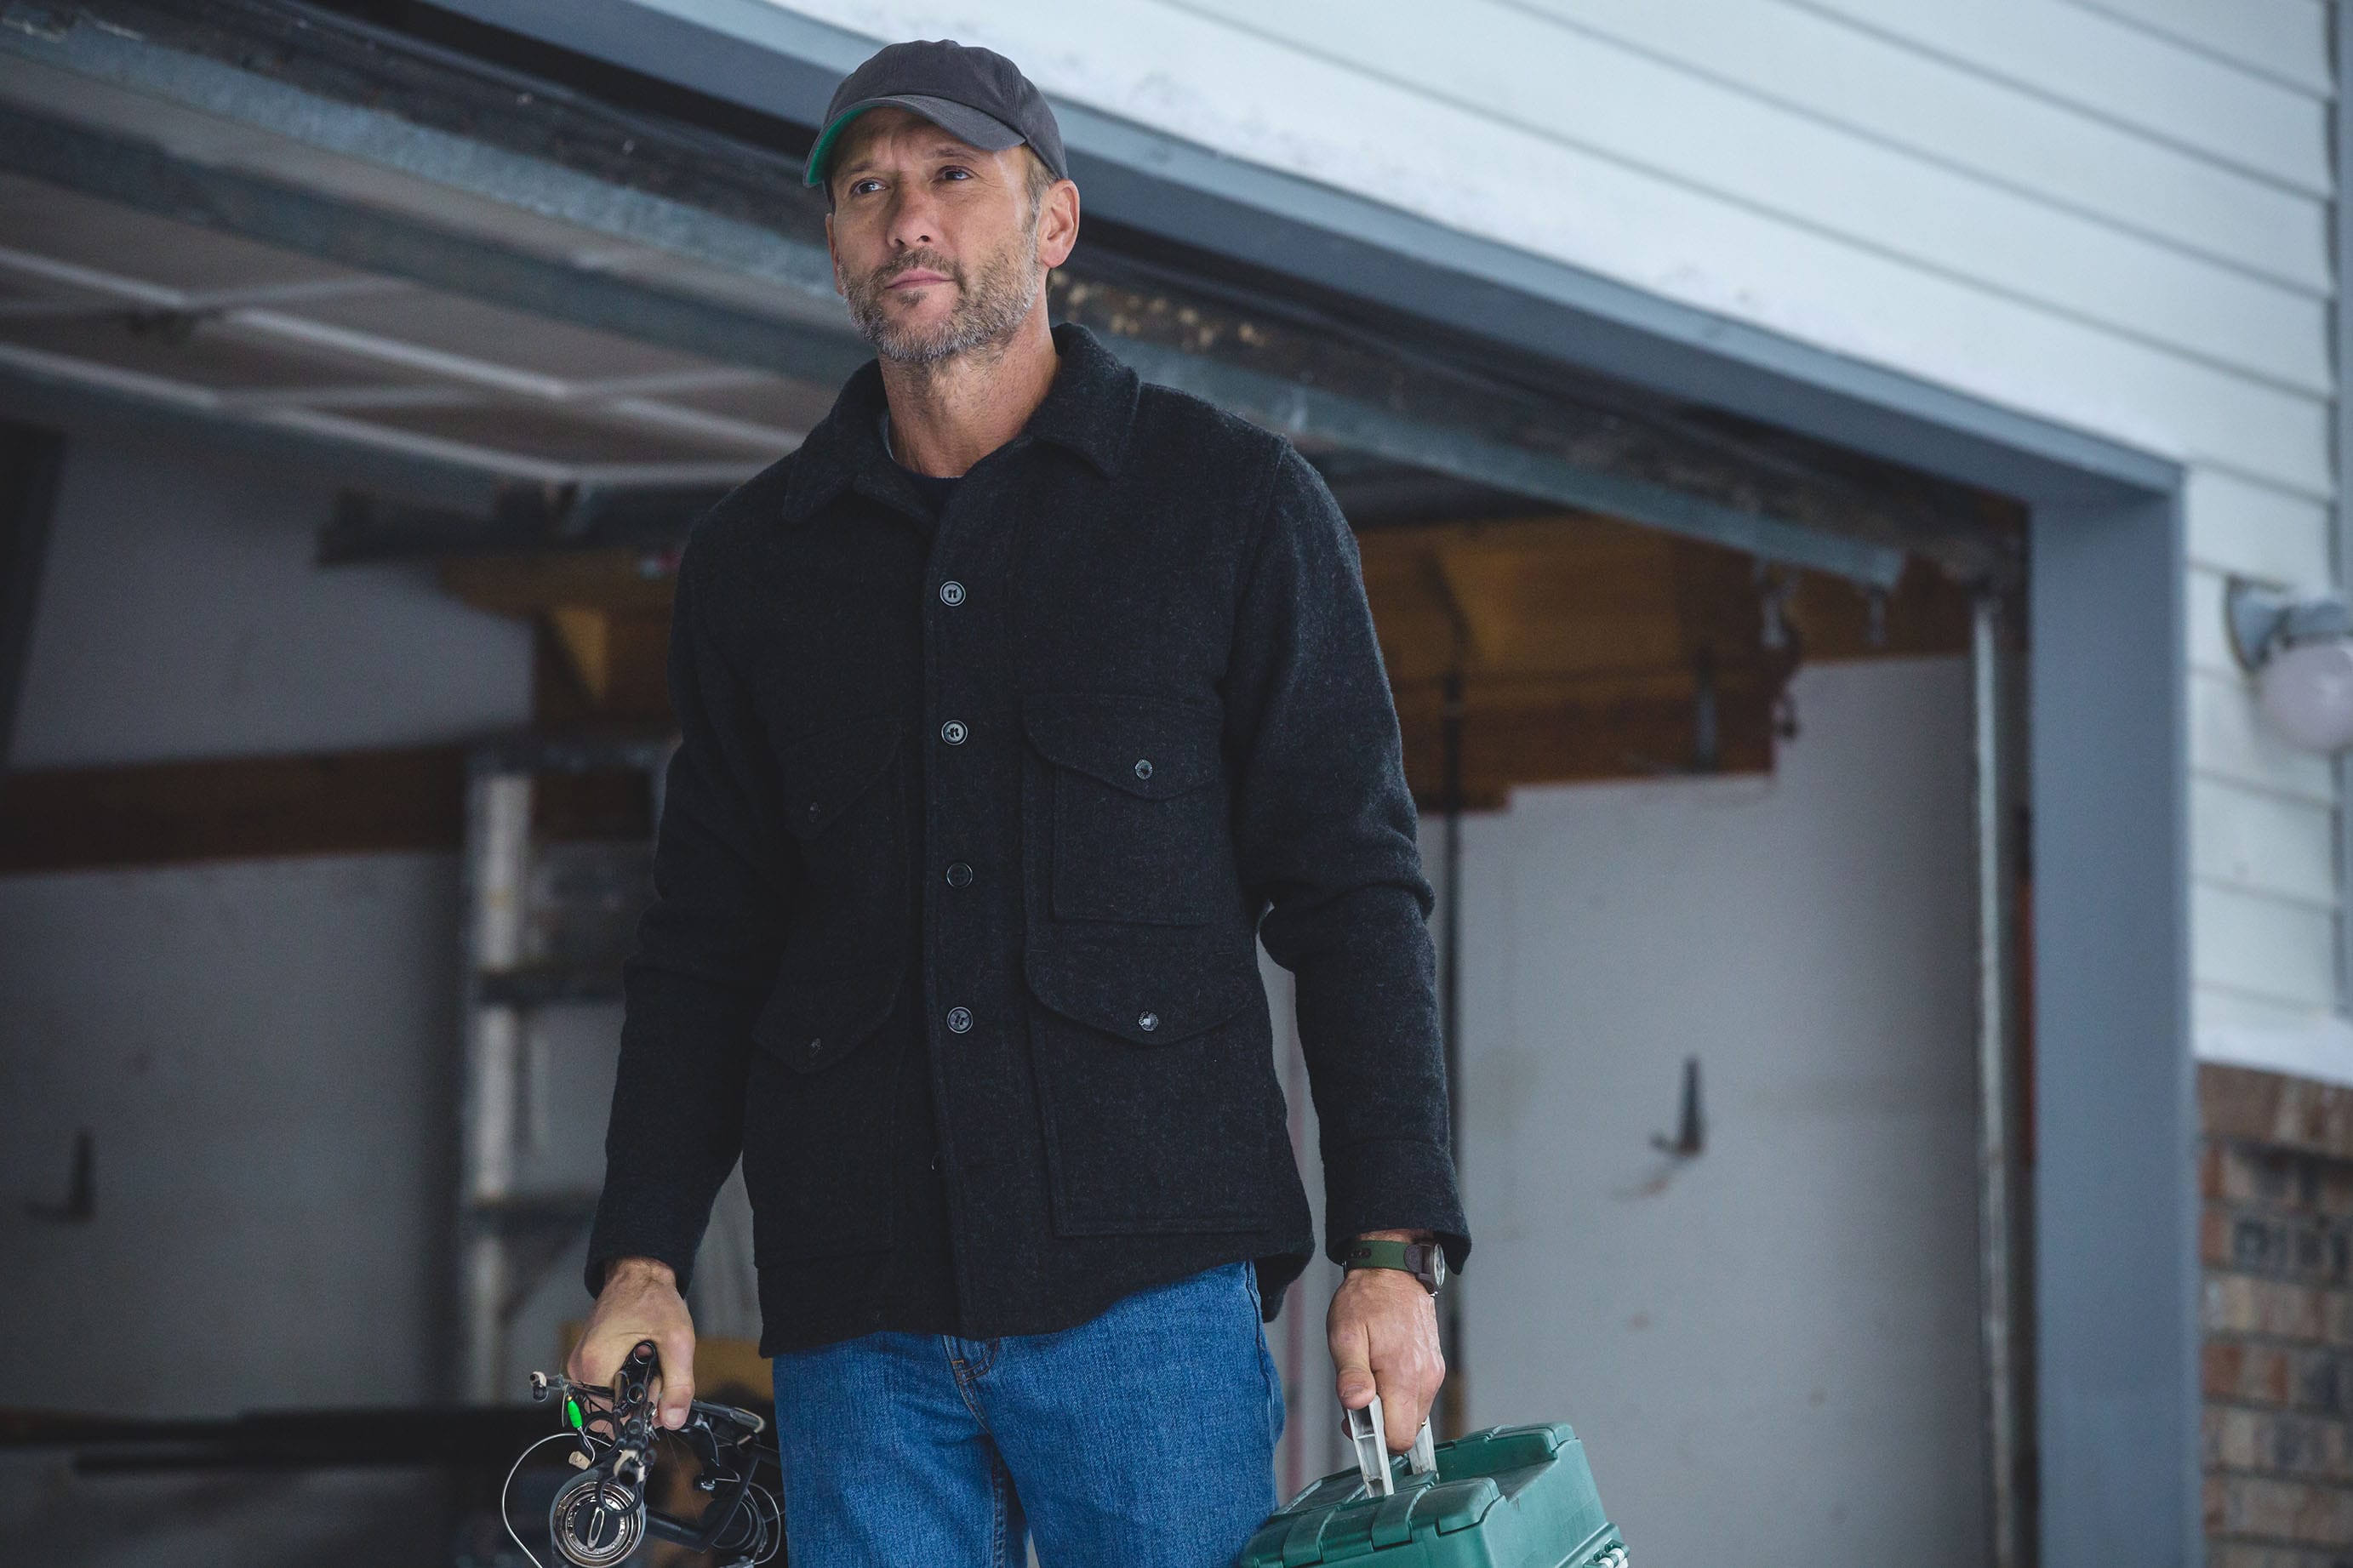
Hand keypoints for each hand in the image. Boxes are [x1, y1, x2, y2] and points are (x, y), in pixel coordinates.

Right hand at [568, 1257, 698, 1429]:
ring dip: (634, 1391)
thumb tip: (673, 1420)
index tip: (659, 1392)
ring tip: (649, 1361)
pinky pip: (605, 1387)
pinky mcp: (586, 1361)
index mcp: (595, 1364)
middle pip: (610, 1411)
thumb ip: (678, 1385)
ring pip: (609, 1401)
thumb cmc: (653, 1299)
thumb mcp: (677, 1341)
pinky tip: (640, 1361)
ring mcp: (580, 1365)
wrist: (638, 1273)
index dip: (642, 1413)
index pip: (613, 1417)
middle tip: (656, 1371)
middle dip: (639, 1401)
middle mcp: (580, 1368)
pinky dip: (626, 1381)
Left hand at [1327, 1230, 1443, 1452]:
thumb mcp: (1345, 1334)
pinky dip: (1399, 1397)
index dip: (1375, 1439)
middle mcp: (1426, 1378)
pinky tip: (1382, 1374)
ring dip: (1389, 1410)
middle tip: (1356, 1398)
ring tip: (1368, 1379)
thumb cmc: (1366, 1299)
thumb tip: (1356, 1405)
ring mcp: (1433, 1373)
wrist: (1393, 1270)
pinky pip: (1417, 1398)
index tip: (1355, 1422)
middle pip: (1406, 1431)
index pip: (1399, 1437)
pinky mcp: (1434, 1367)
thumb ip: (1351, 1373)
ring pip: (1412, 1416)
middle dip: (1380, 1426)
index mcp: (1404, 1374)